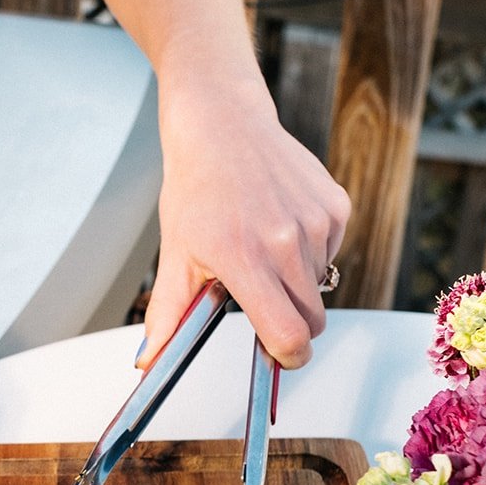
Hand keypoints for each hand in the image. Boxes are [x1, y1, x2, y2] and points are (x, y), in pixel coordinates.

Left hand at [139, 77, 349, 371]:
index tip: (278, 354)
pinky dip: (310, 253)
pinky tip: (281, 225)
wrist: (223, 124)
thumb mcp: (176, 253)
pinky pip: (332, 253)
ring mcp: (316, 223)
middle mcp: (286, 242)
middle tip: (264, 305)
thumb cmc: (196, 186)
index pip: (288, 334)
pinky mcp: (335, 206)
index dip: (287, 356)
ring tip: (263, 249)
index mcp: (245, 259)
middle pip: (313, 321)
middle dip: (293, 326)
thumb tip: (150, 361)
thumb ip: (169, 313)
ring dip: (298, 284)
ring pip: (321, 287)